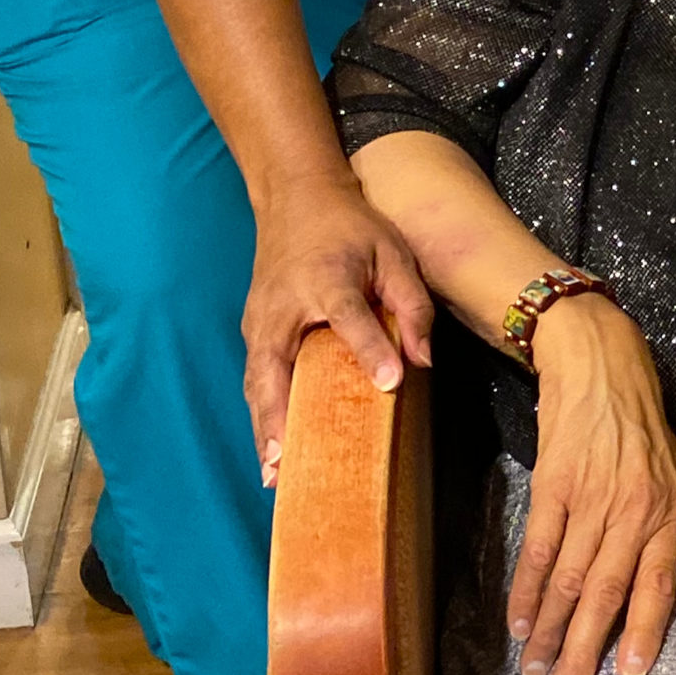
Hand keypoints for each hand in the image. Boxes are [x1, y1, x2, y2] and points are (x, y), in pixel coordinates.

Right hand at [243, 172, 433, 484]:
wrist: (296, 199)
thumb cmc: (351, 227)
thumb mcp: (392, 251)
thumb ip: (411, 303)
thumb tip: (422, 361)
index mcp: (327, 280)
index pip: (350, 320)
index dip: (371, 351)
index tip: (389, 384)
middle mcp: (285, 307)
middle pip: (278, 368)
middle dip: (281, 419)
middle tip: (289, 467)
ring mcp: (261, 320)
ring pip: (258, 382)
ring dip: (264, 428)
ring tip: (274, 475)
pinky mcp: (253, 329)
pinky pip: (255, 377)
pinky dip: (260, 413)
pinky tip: (271, 447)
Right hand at [511, 295, 675, 674]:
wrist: (601, 366)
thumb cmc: (643, 422)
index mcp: (665, 510)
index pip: (657, 583)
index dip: (643, 630)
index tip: (629, 673)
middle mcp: (630, 510)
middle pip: (606, 592)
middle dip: (585, 648)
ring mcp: (589, 498)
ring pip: (570, 578)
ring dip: (552, 629)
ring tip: (537, 667)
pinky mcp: (553, 485)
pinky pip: (539, 547)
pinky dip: (527, 588)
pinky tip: (519, 621)